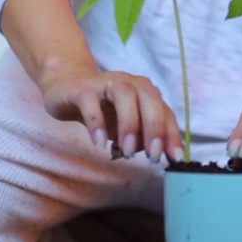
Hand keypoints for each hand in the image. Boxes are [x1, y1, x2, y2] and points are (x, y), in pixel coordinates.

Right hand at [38, 68, 183, 163]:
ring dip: (129, 124)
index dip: (172, 135)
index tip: (176, 159)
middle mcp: (129, 83)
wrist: (66, 87)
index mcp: (145, 92)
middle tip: (153, 156)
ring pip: (124, 95)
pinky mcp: (81, 89)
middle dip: (154, 128)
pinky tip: (99, 143)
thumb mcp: (126, 125)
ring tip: (126, 152)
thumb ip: (142, 137)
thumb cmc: (103, 109)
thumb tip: (157, 154)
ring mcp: (105, 83)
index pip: (165, 112)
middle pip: (149, 98)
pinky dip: (96, 123)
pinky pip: (90, 102)